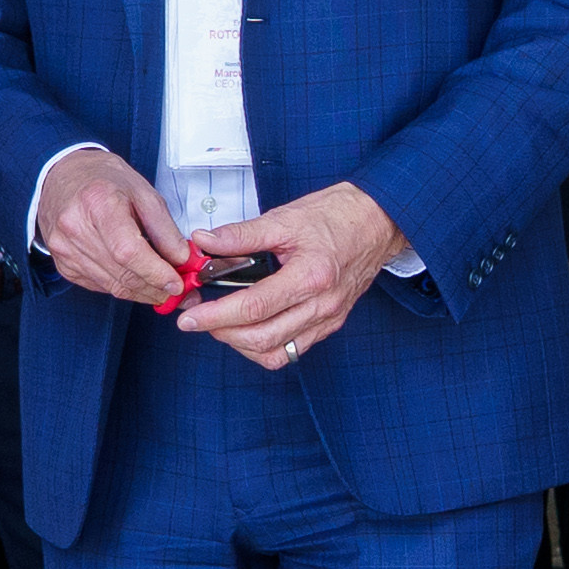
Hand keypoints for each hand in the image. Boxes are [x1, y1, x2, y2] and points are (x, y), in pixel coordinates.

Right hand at [34, 145, 192, 312]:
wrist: (65, 177)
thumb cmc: (105, 180)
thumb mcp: (144, 193)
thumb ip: (165, 230)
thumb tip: (182, 261)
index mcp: (97, 203)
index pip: (128, 252)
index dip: (155, 273)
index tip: (176, 282)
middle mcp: (75, 228)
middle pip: (121, 273)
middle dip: (154, 287)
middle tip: (176, 289)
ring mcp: (65, 249)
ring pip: (112, 286)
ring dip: (141, 292)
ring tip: (160, 286)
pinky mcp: (63, 263)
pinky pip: (99, 286)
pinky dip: (122, 287)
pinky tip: (135, 278)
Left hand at [176, 180, 406, 369]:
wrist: (377, 221)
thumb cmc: (337, 216)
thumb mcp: (285, 217)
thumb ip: (241, 234)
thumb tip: (204, 242)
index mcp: (312, 275)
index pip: (255, 307)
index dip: (216, 315)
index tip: (190, 317)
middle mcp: (323, 304)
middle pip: (263, 338)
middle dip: (222, 333)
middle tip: (199, 318)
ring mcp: (329, 318)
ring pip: (276, 353)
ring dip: (242, 344)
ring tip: (223, 322)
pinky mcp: (331, 324)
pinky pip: (292, 349)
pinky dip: (264, 345)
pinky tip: (250, 327)